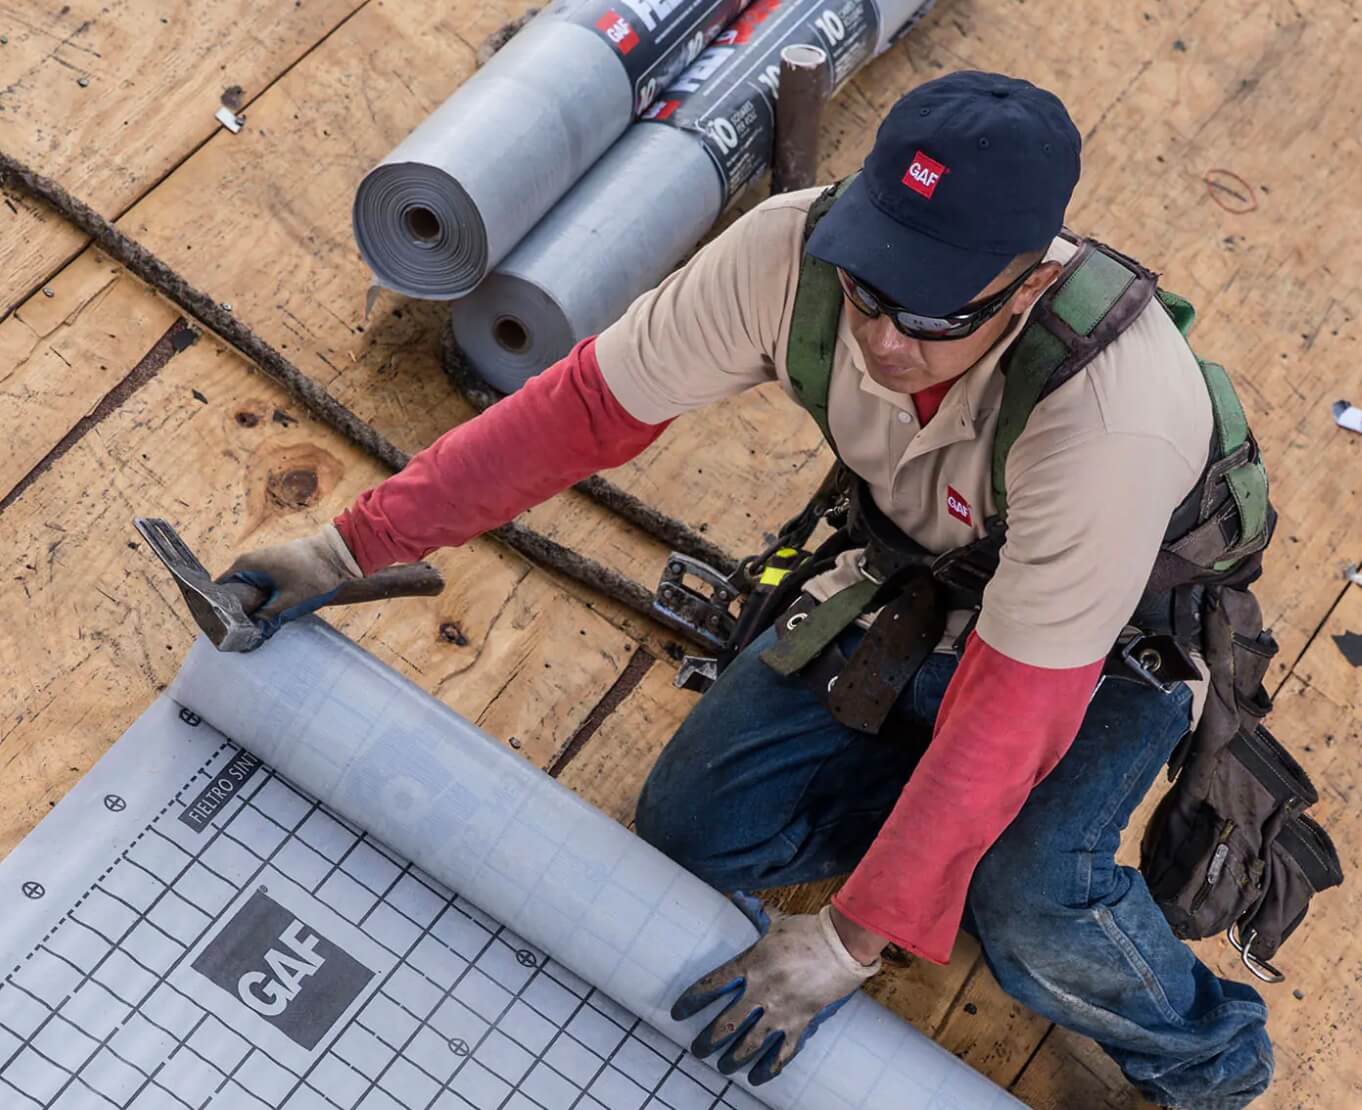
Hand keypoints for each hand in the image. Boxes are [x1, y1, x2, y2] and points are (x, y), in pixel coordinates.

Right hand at [218, 523, 360, 636]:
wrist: (338, 555)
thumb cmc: (313, 575)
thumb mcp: (288, 602)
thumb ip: (266, 618)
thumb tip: (249, 634)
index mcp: (244, 565)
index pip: (218, 590)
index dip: (218, 610)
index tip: (222, 628)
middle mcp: (248, 561)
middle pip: (232, 591)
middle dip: (237, 611)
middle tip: (241, 632)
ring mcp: (262, 562)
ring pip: (248, 590)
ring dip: (252, 606)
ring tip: (255, 626)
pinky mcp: (275, 566)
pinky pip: (260, 585)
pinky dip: (263, 599)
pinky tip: (269, 613)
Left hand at [671, 895, 879, 1084]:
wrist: (843, 945)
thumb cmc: (808, 930)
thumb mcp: (777, 921)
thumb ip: (755, 912)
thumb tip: (738, 896)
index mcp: (752, 962)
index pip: (712, 984)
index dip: (692, 1000)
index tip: (678, 1013)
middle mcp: (762, 989)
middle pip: (727, 1022)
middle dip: (708, 1039)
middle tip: (697, 1049)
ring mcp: (782, 1009)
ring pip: (750, 1042)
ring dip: (733, 1057)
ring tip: (722, 1066)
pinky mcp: (801, 1021)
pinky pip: (783, 1052)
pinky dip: (770, 1067)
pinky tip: (758, 1077)